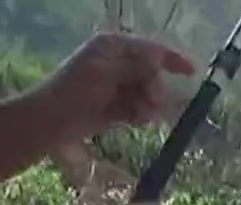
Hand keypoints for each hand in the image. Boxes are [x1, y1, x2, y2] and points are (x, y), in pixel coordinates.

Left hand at [31, 32, 197, 143]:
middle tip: (152, 104)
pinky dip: (138, 115)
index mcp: (112, 47)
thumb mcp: (106, 73)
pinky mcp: (111, 109)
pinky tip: (136, 121)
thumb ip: (134, 66)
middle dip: (155, 88)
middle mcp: (115, 63)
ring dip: (147, 104)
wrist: (48, 122)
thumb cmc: (74, 91)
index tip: (191, 72)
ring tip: (141, 116)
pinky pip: (134, 109)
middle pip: (150, 73)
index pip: (150, 49)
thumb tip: (158, 59)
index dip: (172, 59)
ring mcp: (113, 87)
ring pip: (144, 94)